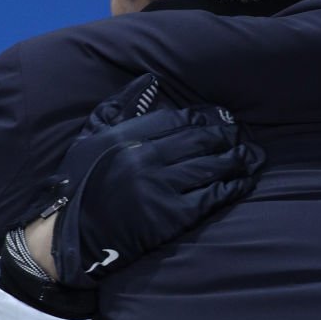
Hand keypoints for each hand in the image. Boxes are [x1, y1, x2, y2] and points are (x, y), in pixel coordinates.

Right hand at [22, 73, 264, 288]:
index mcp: (126, 137)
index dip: (203, 118)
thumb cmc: (81, 185)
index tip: (217, 119)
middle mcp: (145, 158)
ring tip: (250, 157)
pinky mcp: (171, 217)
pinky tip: (242, 182)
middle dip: (226, 136)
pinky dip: (232, 187)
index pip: (177, 118)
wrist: (70, 238)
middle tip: (240, 136)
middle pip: (200, 139)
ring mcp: (160, 188)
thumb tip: (150, 81)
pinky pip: (211, 196)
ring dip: (236, 160)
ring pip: (211, 166)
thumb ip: (120, 109)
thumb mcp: (91, 139)